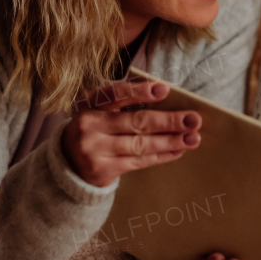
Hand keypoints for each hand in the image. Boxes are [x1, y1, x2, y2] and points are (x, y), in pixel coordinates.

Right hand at [61, 79, 201, 187]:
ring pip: (141, 144)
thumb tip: (165, 98)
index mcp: (88, 104)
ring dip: (170, 141)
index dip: (140, 91)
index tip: (165, 89)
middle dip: (168, 120)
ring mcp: (95, 149)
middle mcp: (89, 125)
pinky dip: (161, 155)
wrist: (66, 164)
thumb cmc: (92, 130)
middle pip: (135, 122)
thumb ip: (122, 104)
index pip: (116, 94)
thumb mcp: (97, 111)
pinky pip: (139, 161)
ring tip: (193, 137)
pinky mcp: (103, 169)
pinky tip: (178, 150)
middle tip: (194, 118)